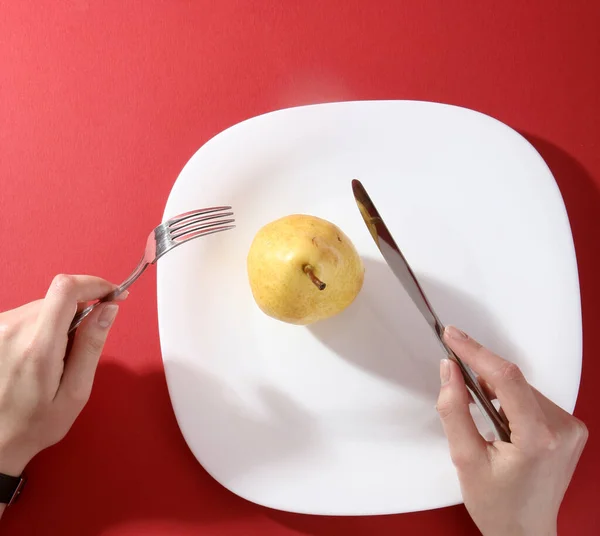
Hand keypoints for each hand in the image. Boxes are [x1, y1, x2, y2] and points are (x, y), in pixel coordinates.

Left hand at [0, 275, 125, 476]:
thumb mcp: (76, 391)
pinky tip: (37, 358)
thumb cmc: (34, 423)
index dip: (95, 284)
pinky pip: (28, 315)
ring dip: (58, 323)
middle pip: (59, 298)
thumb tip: (108, 309)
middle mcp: (12, 330)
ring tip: (53, 360)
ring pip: (44, 306)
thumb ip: (92, 345)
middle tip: (78, 350)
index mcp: (37, 347)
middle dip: (79, 314)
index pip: (66, 289)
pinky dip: (42, 328)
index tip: (112, 293)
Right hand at [437, 326, 587, 535]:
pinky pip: (531, 398)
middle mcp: (563, 428)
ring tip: (481, 420)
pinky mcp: (569, 428)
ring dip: (494, 389)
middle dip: (481, 374)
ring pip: (521, 387)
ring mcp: (570, 428)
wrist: (525, 532)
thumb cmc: (497, 505)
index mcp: (538, 438)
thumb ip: (454, 409)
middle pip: (513, 381)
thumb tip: (450, 370)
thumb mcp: (464, 458)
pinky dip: (508, 399)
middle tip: (454, 378)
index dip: (476, 352)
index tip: (453, 336)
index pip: (507, 378)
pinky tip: (498, 421)